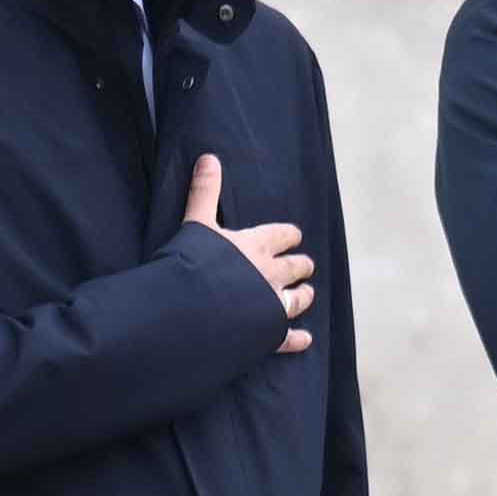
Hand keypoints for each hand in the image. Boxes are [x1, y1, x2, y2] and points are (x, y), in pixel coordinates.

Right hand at [187, 150, 317, 354]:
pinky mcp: (268, 335)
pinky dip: (299, 338)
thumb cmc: (191, 265)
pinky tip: (306, 338)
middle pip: (294, 267)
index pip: (281, 236)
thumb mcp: (196, 223)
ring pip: (298, 299)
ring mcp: (271, 306)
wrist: (189, 311)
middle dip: (300, 265)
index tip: (294, 236)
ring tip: (306, 293)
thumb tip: (209, 157)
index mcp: (255, 246)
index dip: (289, 235)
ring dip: (303, 295)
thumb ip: (205, 192)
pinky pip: (289, 338)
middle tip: (304, 265)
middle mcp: (270, 275)